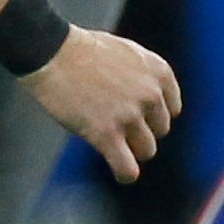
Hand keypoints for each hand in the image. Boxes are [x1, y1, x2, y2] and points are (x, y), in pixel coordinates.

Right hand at [22, 23, 178, 182]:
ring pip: (146, 150)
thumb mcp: (127, 53)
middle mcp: (150, 94)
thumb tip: (151, 102)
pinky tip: (120, 173)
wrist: (51, 52)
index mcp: (158, 72)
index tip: (136, 116)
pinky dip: (125, 174)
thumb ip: (144, 76)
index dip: (152, 116)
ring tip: (111, 144)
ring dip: (130, 150)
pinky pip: (127, 168)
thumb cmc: (82, 50)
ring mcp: (129, 115)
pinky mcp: (106, 134)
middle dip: (140, 131)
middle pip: (159, 131)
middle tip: (115, 124)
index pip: (171, 109)